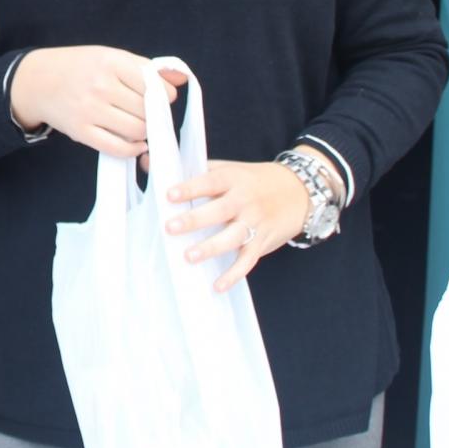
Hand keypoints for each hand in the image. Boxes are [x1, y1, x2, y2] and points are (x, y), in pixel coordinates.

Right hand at [10, 46, 185, 157]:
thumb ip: (145, 68)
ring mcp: (90, 110)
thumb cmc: (80, 67)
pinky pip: (118, 148)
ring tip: (141, 126)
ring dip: (145, 132)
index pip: (154, 85)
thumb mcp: (111, 56)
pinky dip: (133, 149)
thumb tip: (181, 80)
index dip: (165, 94)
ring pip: (137, 130)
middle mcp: (100, 85)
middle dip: (155, 114)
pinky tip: (135, 142)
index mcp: (111, 62)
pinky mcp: (81, 132)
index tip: (160, 96)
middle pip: (148, 110)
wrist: (37, 81)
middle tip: (149, 113)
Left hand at [163, 157, 310, 290]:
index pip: (210, 181)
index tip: (169, 195)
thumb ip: (192, 169)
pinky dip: (234, 274)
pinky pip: (247, 260)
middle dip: (195, 219)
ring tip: (189, 257)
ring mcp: (255, 222)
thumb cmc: (253, 180)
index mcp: (234, 179)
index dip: (191, 188)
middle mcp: (245, 200)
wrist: (300, 191)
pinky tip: (217, 286)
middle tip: (170, 227)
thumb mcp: (228, 170)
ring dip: (211, 248)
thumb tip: (148, 161)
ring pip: (233, 237)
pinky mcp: (262, 242)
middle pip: (220, 210)